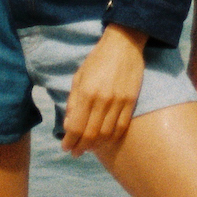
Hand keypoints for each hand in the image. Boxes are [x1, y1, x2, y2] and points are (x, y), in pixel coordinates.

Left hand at [62, 25, 146, 155]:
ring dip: (96, 146)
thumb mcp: (79, 76)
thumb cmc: (97, 59)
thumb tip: (68, 125)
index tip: (65, 147)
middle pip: (91, 135)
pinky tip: (105, 140)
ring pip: (107, 134)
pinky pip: (121, 127)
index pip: (76, 127)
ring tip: (89, 148)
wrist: (124, 44)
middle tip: (75, 152)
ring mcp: (119, 101)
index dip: (70, 141)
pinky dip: (112, 138)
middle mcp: (103, 100)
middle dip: (81, 147)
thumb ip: (73, 101)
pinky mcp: (131, 101)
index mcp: (87, 92)